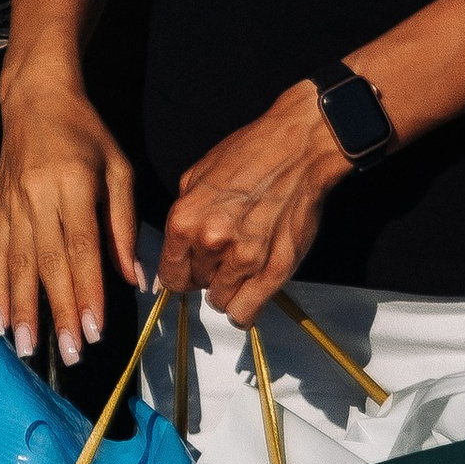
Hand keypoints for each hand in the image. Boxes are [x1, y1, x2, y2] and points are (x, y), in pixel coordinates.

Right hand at [0, 61, 139, 372]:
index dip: (88, 291)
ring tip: (26, 347)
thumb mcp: (118, 168)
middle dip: (58, 311)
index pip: (82, 247)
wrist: (34, 95)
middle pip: (49, 262)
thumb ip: (123, 224)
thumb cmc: (84, 132)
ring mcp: (13, 202)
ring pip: (17, 262)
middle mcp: (39, 195)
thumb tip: (134, 279)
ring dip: (22, 308)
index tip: (95, 331)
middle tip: (69, 354)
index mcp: (74, 184)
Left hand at [156, 83, 349, 326]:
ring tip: (239, 266)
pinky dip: (245, 308)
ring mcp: (245, 260)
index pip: (170, 275)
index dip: (178, 274)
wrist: (294, 150)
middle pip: (196, 286)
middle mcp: (211, 243)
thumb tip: (173, 251)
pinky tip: (249, 290)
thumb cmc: (247, 156)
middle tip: (220, 254)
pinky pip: (246, 313)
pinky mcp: (274, 271)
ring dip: (227, 288)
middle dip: (205, 274)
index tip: (188, 271)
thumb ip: (183, 215)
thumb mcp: (196, 175)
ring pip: (221, 302)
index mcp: (185, 219)